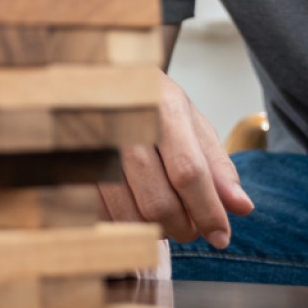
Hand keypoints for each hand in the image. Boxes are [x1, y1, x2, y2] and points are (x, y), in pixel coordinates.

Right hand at [99, 71, 253, 246]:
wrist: (87, 71)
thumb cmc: (143, 98)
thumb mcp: (187, 118)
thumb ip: (216, 163)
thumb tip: (241, 208)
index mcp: (159, 106)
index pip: (188, 172)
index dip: (208, 211)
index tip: (221, 236)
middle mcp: (121, 123)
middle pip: (158, 200)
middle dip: (182, 227)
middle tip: (188, 227)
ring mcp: (88, 143)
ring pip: (127, 214)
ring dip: (152, 231)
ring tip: (161, 218)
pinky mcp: (65, 161)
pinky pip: (99, 213)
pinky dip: (121, 223)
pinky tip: (129, 208)